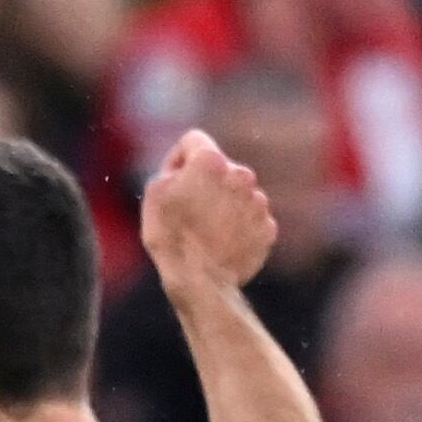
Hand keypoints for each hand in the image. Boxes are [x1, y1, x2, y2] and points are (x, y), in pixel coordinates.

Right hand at [140, 131, 276, 298]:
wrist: (200, 280)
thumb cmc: (171, 236)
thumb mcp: (154, 193)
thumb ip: (173, 169)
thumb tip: (185, 170)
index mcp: (211, 161)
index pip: (193, 141)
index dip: (177, 160)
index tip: (171, 183)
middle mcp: (242, 175)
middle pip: (219, 169)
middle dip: (205, 184)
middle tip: (187, 212)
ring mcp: (259, 202)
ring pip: (237, 195)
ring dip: (222, 206)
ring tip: (204, 232)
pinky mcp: (267, 227)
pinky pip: (250, 220)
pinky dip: (237, 228)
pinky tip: (220, 244)